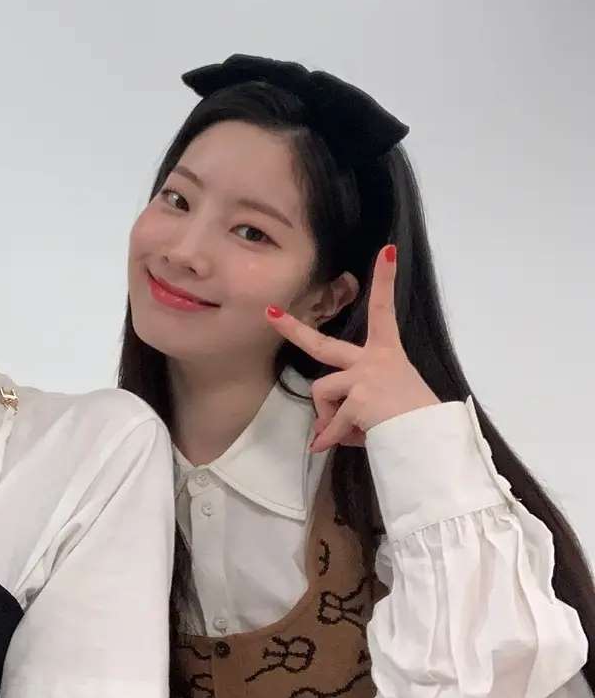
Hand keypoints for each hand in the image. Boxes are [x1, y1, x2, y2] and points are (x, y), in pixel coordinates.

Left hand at [265, 245, 437, 453]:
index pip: (385, 311)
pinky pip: (331, 424)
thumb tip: (322, 431)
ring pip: (322, 393)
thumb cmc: (416, 422)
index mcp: (387, 353)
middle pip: (322, 345)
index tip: (388, 250)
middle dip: (292, 330)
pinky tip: (337, 447)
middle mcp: (373, 360)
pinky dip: (333, 439)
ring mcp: (363, 378)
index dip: (386, 280)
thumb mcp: (386, 403)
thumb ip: (352, 406)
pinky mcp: (357, 400)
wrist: (429, 440)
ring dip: (330, 418)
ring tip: (355, 431)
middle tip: (270, 314)